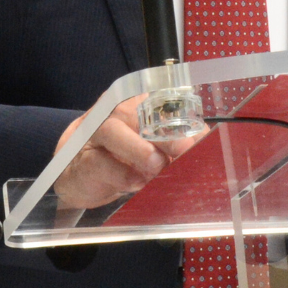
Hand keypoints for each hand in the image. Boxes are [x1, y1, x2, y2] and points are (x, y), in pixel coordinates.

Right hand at [52, 95, 189, 209]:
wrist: (80, 174)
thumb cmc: (124, 158)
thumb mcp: (154, 148)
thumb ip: (179, 145)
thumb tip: (206, 148)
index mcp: (137, 104)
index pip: (162, 105)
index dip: (181, 121)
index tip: (198, 142)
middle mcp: (115, 112)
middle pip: (139, 114)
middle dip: (164, 136)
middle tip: (183, 154)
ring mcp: (95, 133)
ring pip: (114, 131)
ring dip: (139, 150)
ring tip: (156, 166)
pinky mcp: (83, 159)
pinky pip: (100, 162)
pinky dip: (121, 174)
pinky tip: (134, 183)